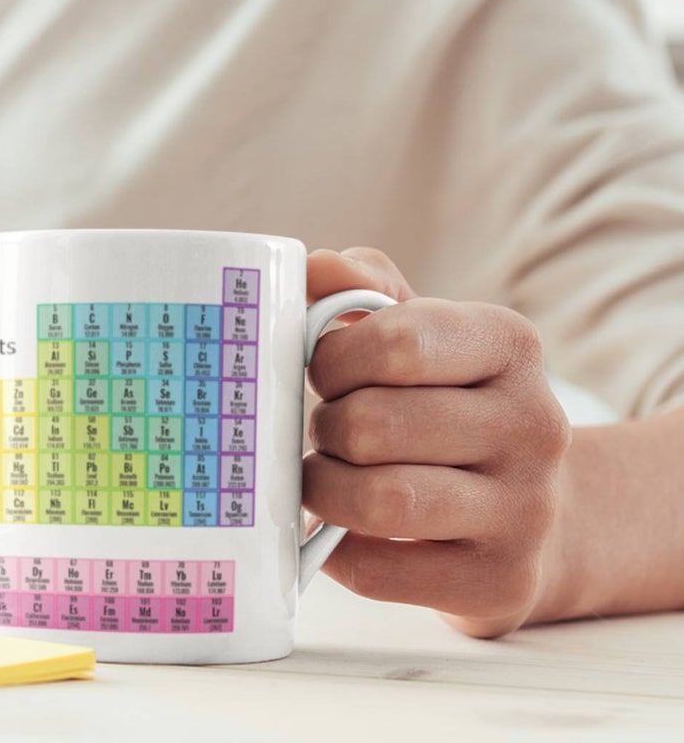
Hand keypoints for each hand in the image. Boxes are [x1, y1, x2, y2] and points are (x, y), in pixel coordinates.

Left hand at [302, 247, 573, 637]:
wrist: (534, 506)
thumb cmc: (445, 399)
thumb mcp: (417, 327)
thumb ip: (358, 285)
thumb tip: (317, 268)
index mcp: (508, 344)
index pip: (396, 341)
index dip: (334, 358)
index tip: (323, 372)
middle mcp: (534, 424)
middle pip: (375, 424)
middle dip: (326, 427)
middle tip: (325, 431)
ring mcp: (527, 509)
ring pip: (380, 500)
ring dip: (325, 488)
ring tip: (324, 477)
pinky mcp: (503, 581)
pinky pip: (382, 572)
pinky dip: (338, 552)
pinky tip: (338, 533)